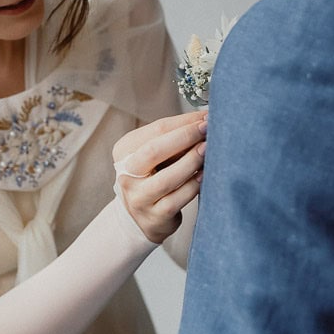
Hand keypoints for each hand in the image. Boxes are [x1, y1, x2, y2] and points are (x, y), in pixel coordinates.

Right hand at [112, 111, 207, 244]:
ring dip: (191, 161)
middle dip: (185, 137)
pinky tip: (204, 175)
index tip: (205, 117)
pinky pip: (177, 199)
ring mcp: (139, 197)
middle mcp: (126, 174)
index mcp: (125, 151)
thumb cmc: (153, 177)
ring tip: (208, 150)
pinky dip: (193, 185)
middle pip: (154, 150)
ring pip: (166, 178)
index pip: (155, 130)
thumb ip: (173, 138)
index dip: (183, 122)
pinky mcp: (154, 216)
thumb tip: (204, 119)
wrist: (142, 217)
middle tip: (207, 129)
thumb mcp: (155, 155)